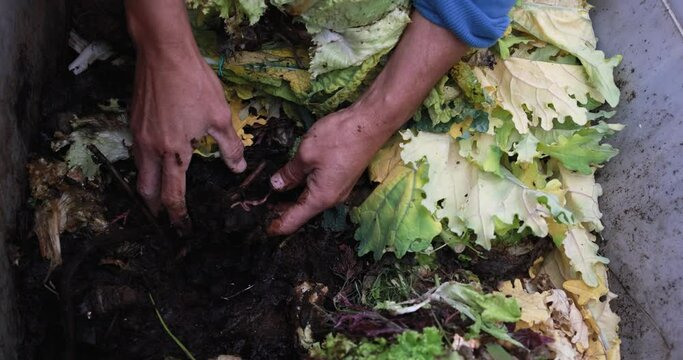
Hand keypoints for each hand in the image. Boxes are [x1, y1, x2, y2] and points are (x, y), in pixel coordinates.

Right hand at [126, 0, 245, 227]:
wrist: (163, 52)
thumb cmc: (194, 83)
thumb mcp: (220, 117)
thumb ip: (229, 147)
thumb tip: (238, 168)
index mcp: (174, 152)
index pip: (173, 194)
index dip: (177, 216)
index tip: (181, 230)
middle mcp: (150, 148)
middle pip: (147, 190)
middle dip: (155, 208)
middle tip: (165, 218)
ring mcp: (138, 134)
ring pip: (139, 171)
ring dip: (148, 186)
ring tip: (160, 194)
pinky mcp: (133, 121)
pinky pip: (137, 152)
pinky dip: (145, 164)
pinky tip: (157, 160)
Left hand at [266, 12, 467, 234]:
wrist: (371, 123)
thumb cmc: (338, 138)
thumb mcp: (306, 154)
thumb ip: (289, 173)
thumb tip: (276, 186)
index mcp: (320, 198)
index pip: (294, 221)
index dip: (275, 225)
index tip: (260, 228)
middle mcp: (332, 199)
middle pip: (302, 212)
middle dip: (281, 211)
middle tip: (259, 206)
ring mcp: (339, 189)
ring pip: (310, 200)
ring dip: (292, 199)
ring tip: (270, 194)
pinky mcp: (342, 178)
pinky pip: (318, 189)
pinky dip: (303, 189)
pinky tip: (292, 180)